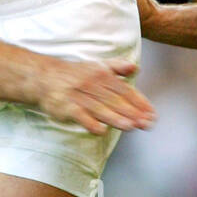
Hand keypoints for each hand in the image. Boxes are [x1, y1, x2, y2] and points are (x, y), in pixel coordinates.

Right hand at [33, 54, 154, 134]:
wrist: (44, 77)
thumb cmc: (75, 74)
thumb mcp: (96, 66)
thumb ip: (117, 67)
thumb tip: (135, 68)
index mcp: (102, 75)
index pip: (125, 90)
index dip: (139, 102)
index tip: (152, 113)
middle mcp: (92, 85)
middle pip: (115, 100)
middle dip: (133, 112)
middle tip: (147, 124)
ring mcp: (79, 96)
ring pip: (100, 108)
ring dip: (116, 118)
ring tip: (130, 127)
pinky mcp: (67, 107)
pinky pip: (80, 116)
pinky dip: (90, 123)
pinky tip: (101, 130)